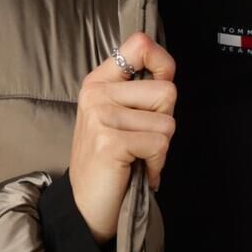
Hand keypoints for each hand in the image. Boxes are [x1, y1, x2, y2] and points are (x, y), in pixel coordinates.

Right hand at [66, 32, 176, 242]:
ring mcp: (101, 116)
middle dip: (164, 121)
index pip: (140, 44)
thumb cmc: (108, 164)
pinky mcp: (111, 141)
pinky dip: (156, 165)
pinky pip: (159, 145)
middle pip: (166, 90)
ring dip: (160, 149)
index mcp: (99, 82)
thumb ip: (136, 92)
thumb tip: (167, 72)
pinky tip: (139, 172)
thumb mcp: (116, 118)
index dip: (163, 62)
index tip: (161, 84)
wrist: (84, 207)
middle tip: (143, 141)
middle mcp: (98, 93)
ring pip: (167, 122)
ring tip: (138, 158)